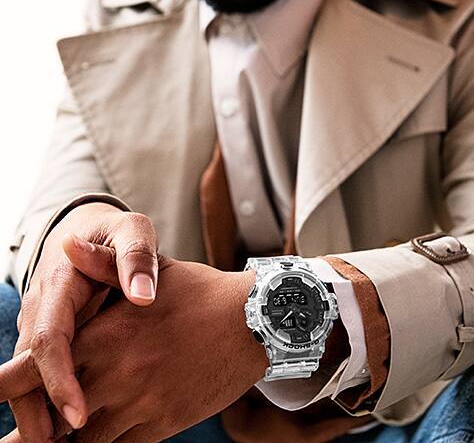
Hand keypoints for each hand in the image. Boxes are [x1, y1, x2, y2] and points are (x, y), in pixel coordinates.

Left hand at [0, 251, 265, 441]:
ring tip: (47, 441)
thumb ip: (104, 265)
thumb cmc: (202, 293)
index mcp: (107, 334)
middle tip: (11, 440)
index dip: (6, 383)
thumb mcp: (155, 272)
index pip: (38, 365)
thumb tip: (66, 245)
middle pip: (48, 420)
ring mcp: (139, 405)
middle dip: (25, 432)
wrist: (254, 323)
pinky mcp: (163, 424)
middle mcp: (116, 375)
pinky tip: (95, 439)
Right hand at [8, 202, 160, 441]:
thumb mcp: (132, 232)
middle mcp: (44, 307)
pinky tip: (76, 423)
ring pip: (32, 374)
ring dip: (43, 411)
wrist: (93, 227)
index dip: (59, 378)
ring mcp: (45, 321)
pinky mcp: (55, 332)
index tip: (79, 415)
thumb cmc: (118, 232)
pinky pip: (45, 368)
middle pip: (28, 367)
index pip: (49, 337)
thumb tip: (143, 295)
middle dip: (39, 411)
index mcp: (61, 281)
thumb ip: (135, 257)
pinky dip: (53, 397)